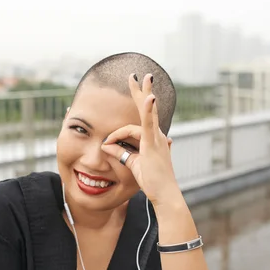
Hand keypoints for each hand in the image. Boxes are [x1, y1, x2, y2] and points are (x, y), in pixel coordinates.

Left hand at [101, 73, 179, 205]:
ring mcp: (157, 138)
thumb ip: (120, 154)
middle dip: (141, 92)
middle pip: (147, 109)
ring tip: (143, 77)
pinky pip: (149, 124)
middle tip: (137, 75)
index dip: (116, 134)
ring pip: (149, 112)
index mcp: (152, 140)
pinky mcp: (154, 144)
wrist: (164, 194)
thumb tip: (106, 146)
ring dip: (145, 94)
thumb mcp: (132, 165)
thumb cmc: (152, 182)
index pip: (133, 127)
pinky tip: (148, 97)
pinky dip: (148, 110)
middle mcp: (157, 136)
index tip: (106, 144)